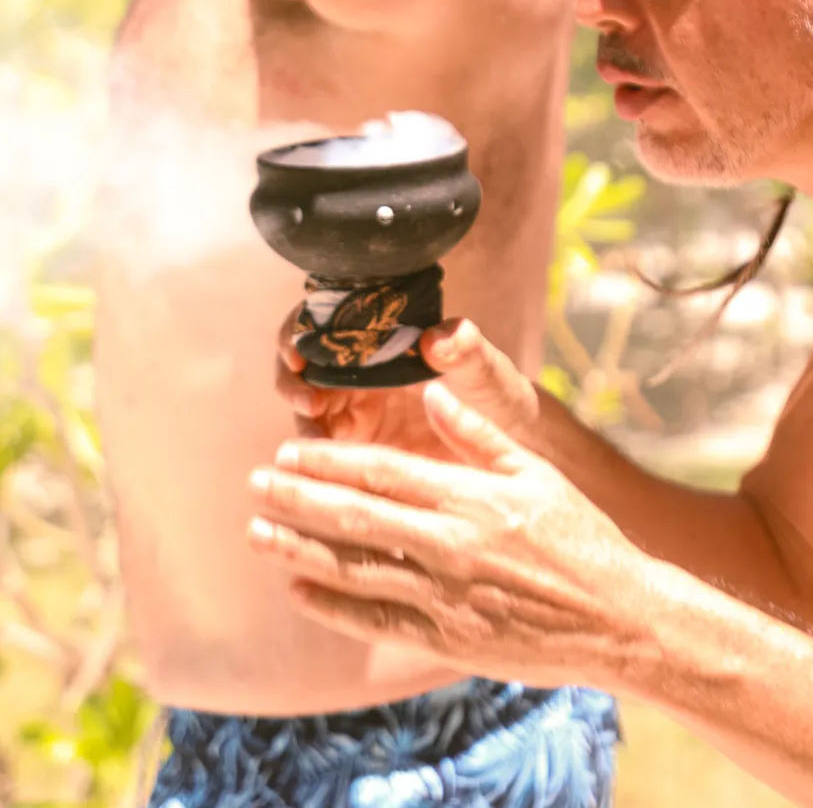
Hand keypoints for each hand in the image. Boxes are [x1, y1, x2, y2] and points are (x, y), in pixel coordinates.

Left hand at [248, 382, 651, 691]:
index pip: (380, 474)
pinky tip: (298, 590)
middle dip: (298, 498)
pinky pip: (378, 621)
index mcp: (469, 496)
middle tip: (256, 482)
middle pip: (355, 518)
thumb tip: (434, 391)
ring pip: (355, 570)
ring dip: (299, 549)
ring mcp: (446, 596)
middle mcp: (450, 544)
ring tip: (257, 533)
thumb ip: (478, 433)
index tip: (288, 450)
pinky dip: (332, 606)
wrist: (620, 617)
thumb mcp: (536, 470)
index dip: (328, 460)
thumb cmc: (582, 537)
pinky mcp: (448, 639)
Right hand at [275, 314, 540, 458]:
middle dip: (292, 381)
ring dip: (299, 427)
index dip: (302, 333)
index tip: (300, 347)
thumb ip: (468, 351)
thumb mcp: (488, 373)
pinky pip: (323, 466)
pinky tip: (315, 483)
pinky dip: (311, 471)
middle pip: (303, 372)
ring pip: (306, 420)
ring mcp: (357, 423)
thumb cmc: (502, 401)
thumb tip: (444, 335)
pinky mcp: (361, 464)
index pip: (325, 328)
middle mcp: (361, 381)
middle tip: (308, 400)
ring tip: (314, 440)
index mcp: (382, 348)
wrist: (520, 457)